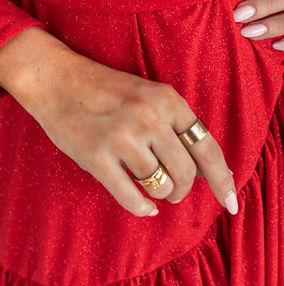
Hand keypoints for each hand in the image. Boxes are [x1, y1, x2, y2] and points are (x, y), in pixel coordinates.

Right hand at [0, 27, 236, 217]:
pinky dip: (142, 207)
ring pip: (161, 185)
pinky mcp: (96, 156)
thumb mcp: (146, 94)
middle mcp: (149, 117)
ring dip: (161, 193)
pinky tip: (143, 206)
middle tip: (174, 190)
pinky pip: (132, 197)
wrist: (55, 78)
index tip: (231, 202)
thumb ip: (174, 124)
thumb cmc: (103, 89)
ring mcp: (122, 137)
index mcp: (167, 99)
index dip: (222, 180)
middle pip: (186, 172)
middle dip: (183, 189)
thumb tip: (202, 169)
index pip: (207, 147)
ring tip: (151, 187)